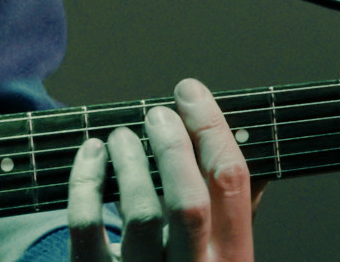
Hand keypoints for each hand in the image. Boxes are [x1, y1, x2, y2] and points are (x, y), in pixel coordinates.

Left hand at [67, 78, 253, 261]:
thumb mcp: (223, 255)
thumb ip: (233, 213)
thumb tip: (253, 152)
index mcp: (233, 259)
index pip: (232, 183)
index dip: (211, 128)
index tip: (191, 94)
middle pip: (189, 201)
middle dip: (172, 145)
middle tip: (157, 113)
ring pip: (138, 212)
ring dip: (129, 160)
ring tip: (121, 136)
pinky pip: (87, 224)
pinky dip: (85, 180)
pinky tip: (90, 154)